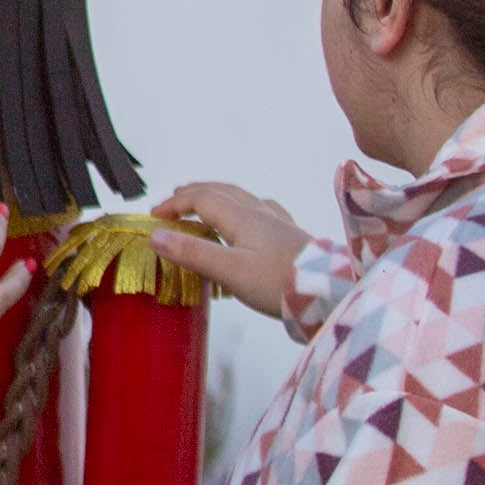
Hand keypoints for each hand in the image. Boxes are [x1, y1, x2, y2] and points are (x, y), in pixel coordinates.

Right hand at [151, 182, 311, 321]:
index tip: (154, 216)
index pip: (201, 198)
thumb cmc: (279, 283)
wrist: (329, 293)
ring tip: (205, 202)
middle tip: (174, 200)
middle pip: (222, 191)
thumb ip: (192, 253)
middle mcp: (260, 213)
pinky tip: (252, 213)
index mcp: (241, 217)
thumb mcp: (229, 271)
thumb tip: (156, 236)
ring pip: (242, 197)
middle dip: (194, 193)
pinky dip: (244, 205)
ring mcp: (278, 223)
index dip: (175, 203)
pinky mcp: (292, 236)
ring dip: (218, 195)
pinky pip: (262, 209)